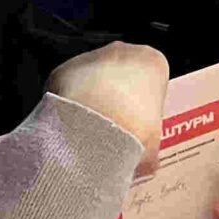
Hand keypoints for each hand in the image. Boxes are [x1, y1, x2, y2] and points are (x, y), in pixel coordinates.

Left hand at [46, 42, 170, 178]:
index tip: (136, 127)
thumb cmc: (134, 130)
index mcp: (153, 62)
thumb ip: (149, 153)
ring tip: (88, 137)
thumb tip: (145, 167)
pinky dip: (67, 107)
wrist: (95, 128)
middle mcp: (124, 51)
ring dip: (90, 102)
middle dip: (115, 101)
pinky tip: (68, 130)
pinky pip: (67, 88)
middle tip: (110, 133)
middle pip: (121, 76)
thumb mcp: (152, 147)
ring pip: (93, 80)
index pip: (151, 81)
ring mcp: (92, 56)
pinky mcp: (65, 68)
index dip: (143, 107)